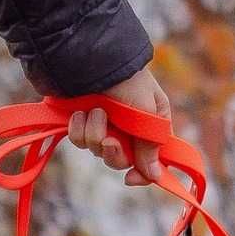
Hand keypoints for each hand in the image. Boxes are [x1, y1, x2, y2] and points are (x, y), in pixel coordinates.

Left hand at [64, 65, 169, 186]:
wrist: (92, 57)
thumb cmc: (128, 79)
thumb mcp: (147, 112)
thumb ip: (150, 144)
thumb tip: (155, 175)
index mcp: (149, 126)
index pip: (150, 161)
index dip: (141, 173)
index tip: (130, 178)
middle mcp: (127, 128)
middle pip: (121, 160)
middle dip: (113, 153)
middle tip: (109, 140)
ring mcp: (103, 125)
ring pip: (97, 150)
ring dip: (95, 133)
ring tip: (95, 111)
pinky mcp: (81, 121)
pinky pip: (79, 140)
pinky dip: (79, 128)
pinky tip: (79, 111)